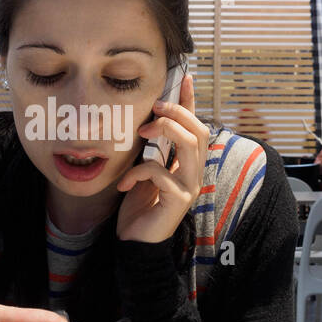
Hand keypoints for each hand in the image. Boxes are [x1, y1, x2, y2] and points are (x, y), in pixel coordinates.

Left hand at [116, 73, 209, 243]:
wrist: (135, 243)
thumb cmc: (138, 207)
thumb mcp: (143, 171)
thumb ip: (151, 151)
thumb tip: (145, 121)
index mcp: (187, 164)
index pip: (195, 126)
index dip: (191, 102)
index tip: (185, 78)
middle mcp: (194, 173)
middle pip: (199, 131)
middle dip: (177, 112)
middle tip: (154, 107)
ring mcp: (190, 187)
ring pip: (189, 145)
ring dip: (165, 131)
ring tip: (143, 132)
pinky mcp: (179, 201)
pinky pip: (160, 173)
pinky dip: (138, 173)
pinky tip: (123, 184)